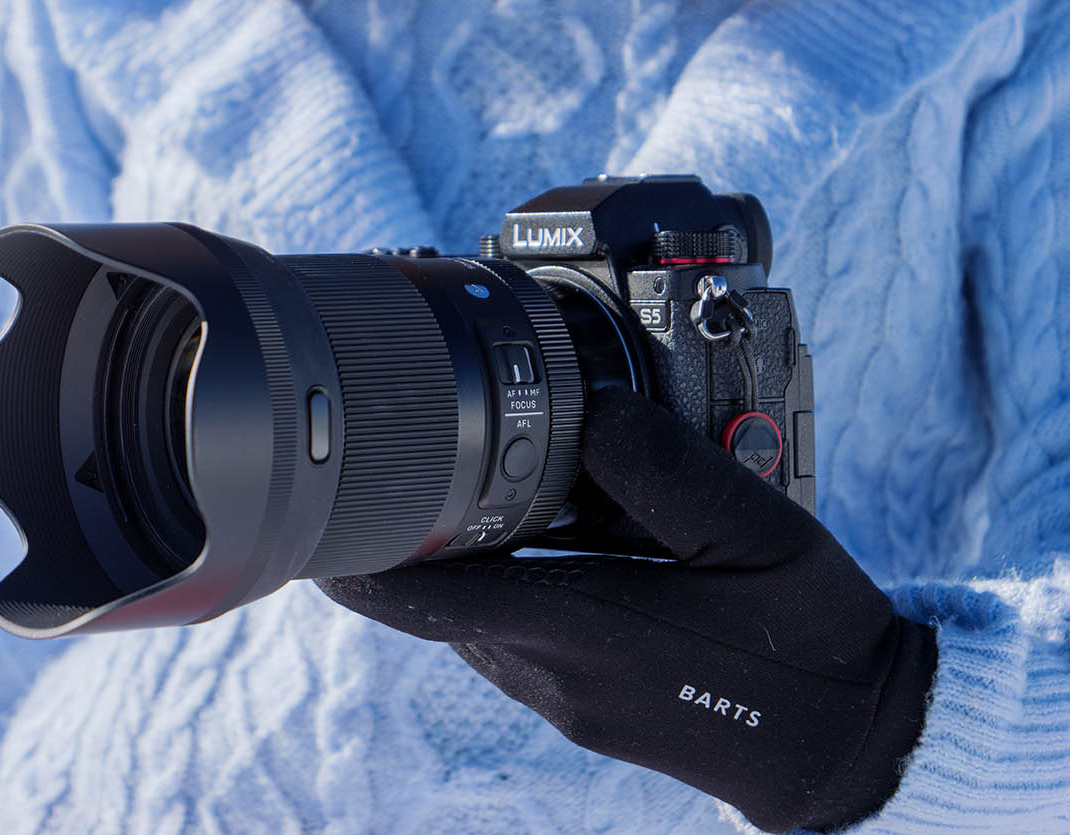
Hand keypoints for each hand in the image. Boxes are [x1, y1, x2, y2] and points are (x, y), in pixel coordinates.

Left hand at [317, 386, 936, 832]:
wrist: (849, 750)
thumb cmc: (807, 643)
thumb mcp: (756, 532)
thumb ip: (667, 470)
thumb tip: (595, 412)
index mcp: (574, 622)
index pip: (418, 594)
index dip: (352, 554)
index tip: (314, 508)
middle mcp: (548, 668)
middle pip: (430, 599)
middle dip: (404, 537)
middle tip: (395, 458)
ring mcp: (560, 695)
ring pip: (468, 616)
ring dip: (455, 560)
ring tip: (468, 483)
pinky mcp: (580, 704)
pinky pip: (508, 636)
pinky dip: (498, 587)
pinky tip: (540, 540)